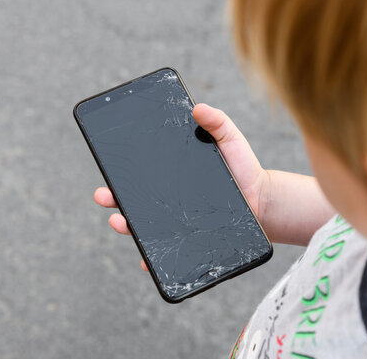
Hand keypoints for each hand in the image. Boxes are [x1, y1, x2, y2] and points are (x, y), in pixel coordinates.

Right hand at [94, 103, 268, 270]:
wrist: (262, 200)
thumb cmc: (243, 168)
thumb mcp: (230, 140)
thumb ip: (217, 123)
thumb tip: (198, 107)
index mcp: (172, 173)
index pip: (140, 172)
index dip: (120, 170)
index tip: (107, 165)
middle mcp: (169, 198)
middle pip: (133, 199)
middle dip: (113, 198)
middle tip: (104, 196)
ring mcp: (177, 220)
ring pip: (143, 225)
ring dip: (126, 226)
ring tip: (119, 223)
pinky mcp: (189, 240)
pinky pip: (166, 251)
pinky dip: (152, 257)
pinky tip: (146, 259)